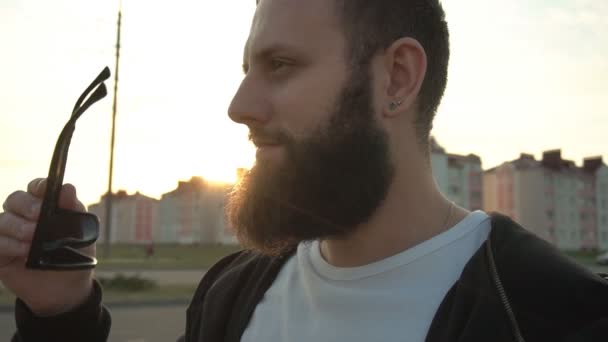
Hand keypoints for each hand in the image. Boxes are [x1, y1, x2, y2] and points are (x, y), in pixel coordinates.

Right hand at [0, 178, 94, 315]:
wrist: (67, 289)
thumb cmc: (75, 255)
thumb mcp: (81, 233)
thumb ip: (73, 210)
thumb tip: (67, 187)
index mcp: (45, 206)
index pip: (36, 188)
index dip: (39, 186)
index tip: (46, 190)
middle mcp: (24, 216)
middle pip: (15, 199)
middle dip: (27, 205)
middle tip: (39, 216)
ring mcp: (10, 234)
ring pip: (3, 219)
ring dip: (18, 226)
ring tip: (34, 239)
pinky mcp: (1, 253)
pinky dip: (10, 244)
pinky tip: (25, 251)